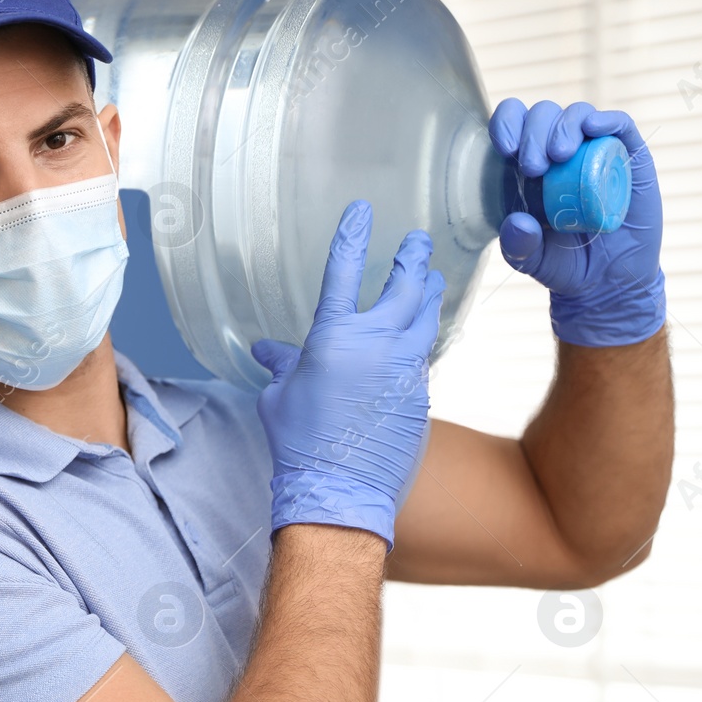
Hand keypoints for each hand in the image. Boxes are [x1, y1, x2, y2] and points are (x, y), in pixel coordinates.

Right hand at [250, 200, 444, 549]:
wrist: (340, 490)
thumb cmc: (300, 445)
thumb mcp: (278, 398)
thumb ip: (281, 366)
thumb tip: (267, 351)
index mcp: (333, 339)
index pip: (343, 273)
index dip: (352, 238)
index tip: (362, 211)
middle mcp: (376, 346)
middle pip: (404, 288)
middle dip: (412, 259)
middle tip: (417, 242)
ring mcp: (404, 369)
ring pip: (426, 318)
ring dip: (429, 293)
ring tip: (434, 278)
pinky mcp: (420, 395)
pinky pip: (422, 357)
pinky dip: (420, 341)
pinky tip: (418, 339)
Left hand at [488, 98, 665, 346]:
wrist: (609, 280)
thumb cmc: (563, 263)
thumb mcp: (531, 261)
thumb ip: (518, 246)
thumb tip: (516, 221)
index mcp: (524, 167)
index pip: (511, 125)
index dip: (507, 123)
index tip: (506, 148)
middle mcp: (557, 152)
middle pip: (542, 115)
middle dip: (533, 132)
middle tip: (534, 167)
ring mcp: (593, 151)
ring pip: (576, 115)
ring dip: (564, 126)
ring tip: (560, 155)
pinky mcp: (627, 156)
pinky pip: (618, 125)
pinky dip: (606, 120)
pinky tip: (594, 127)